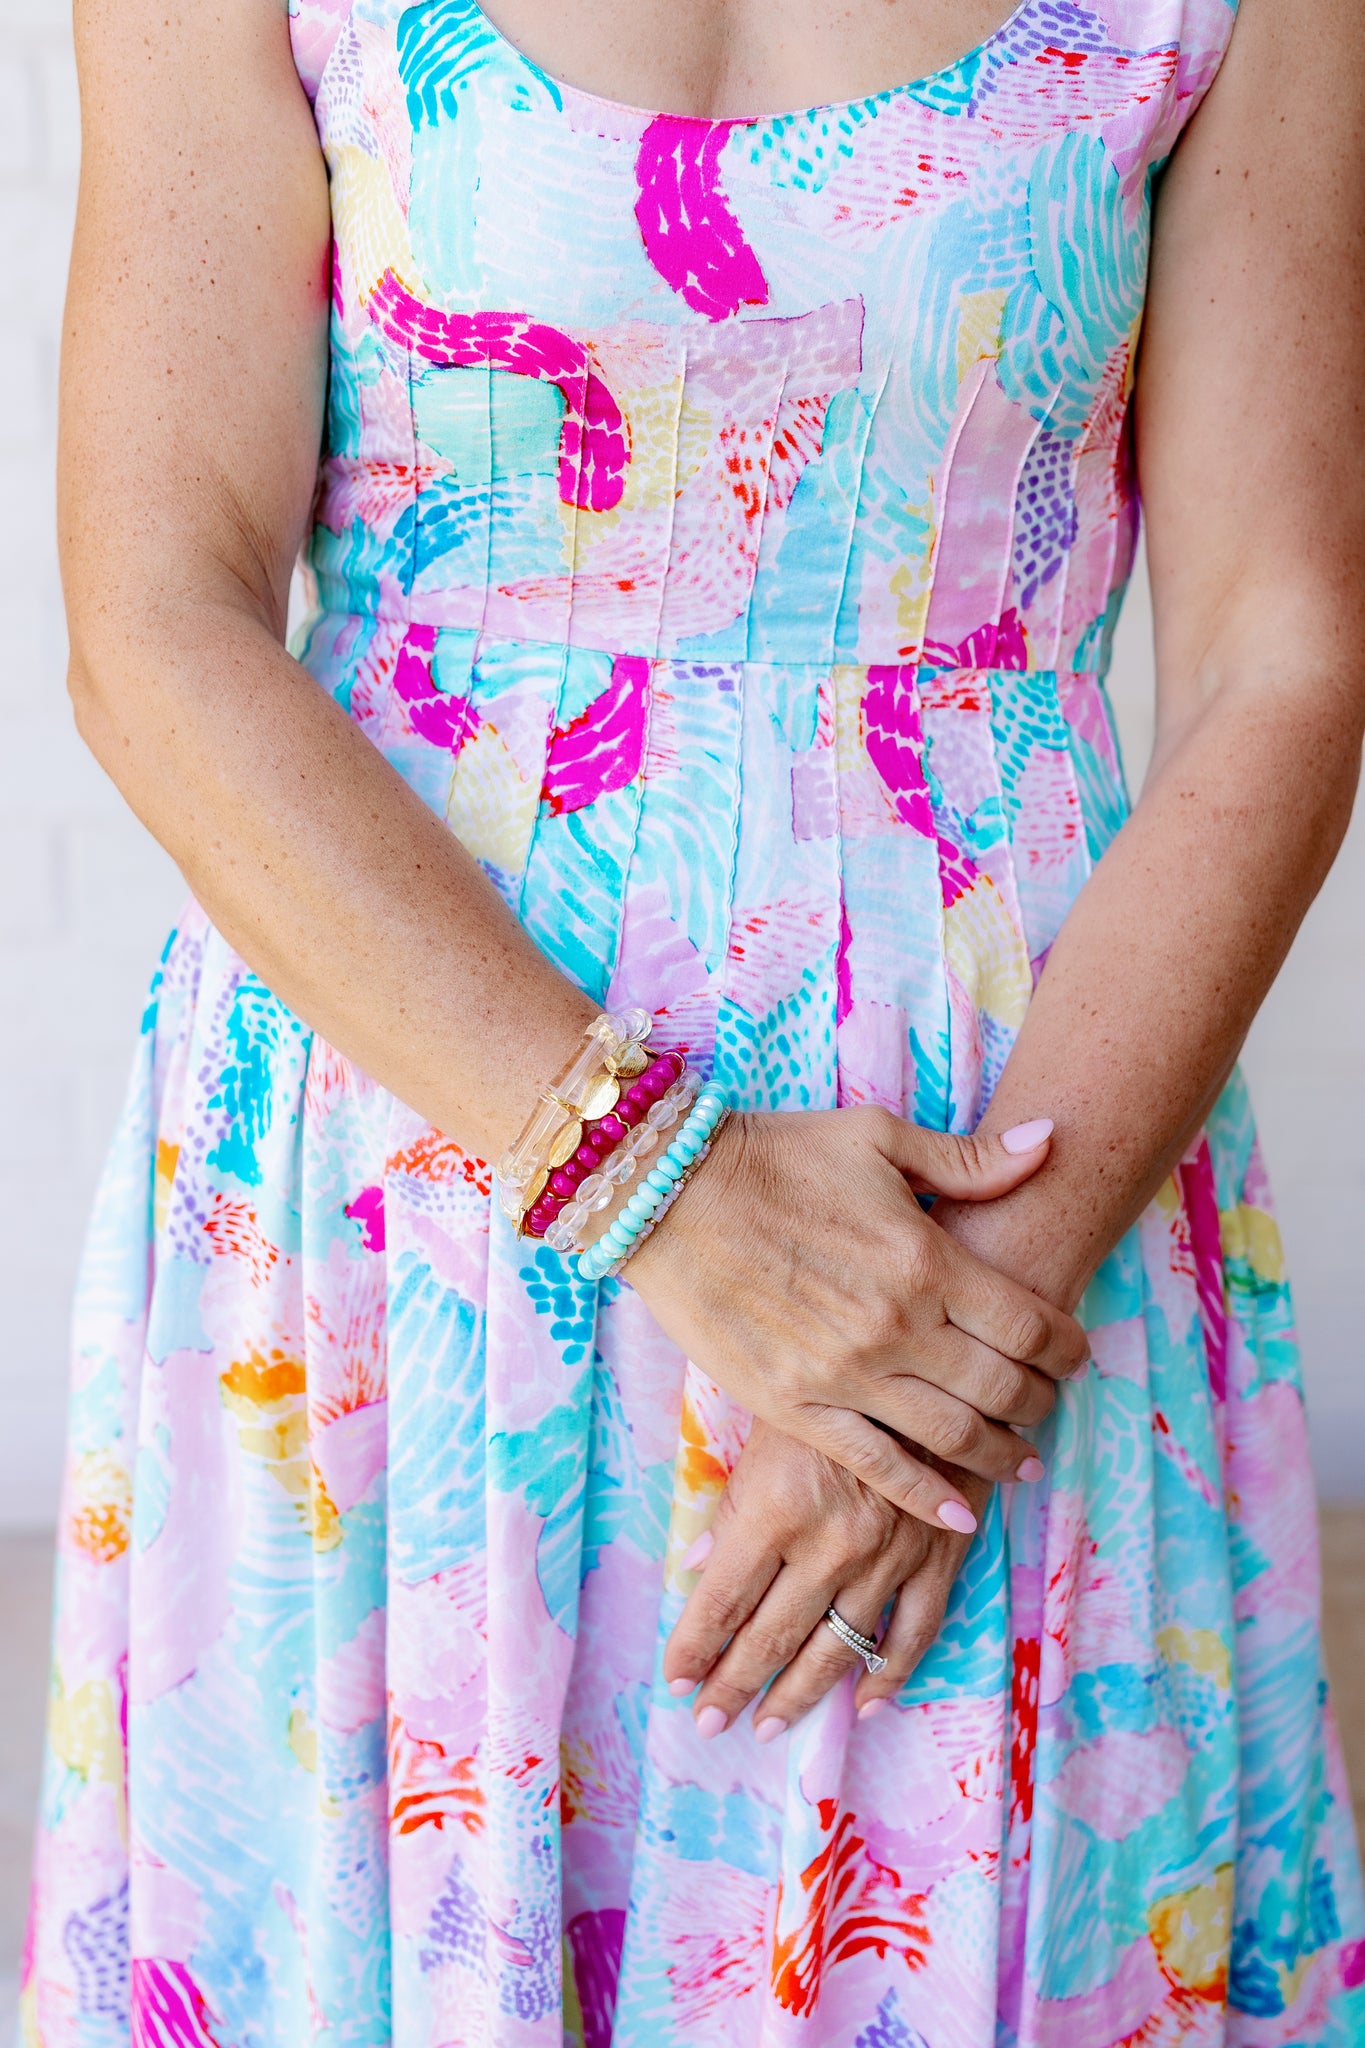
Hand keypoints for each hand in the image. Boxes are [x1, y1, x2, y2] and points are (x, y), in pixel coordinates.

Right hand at [627, 1105, 1086, 1531]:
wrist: (669, 1193)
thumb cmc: (776, 1156)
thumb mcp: (878, 1137)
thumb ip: (968, 1159)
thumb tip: (1052, 1139)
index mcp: (927, 1258)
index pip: (1029, 1323)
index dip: (1066, 1346)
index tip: (1074, 1354)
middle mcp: (899, 1325)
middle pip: (1002, 1387)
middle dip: (1040, 1402)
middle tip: (1049, 1404)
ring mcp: (847, 1374)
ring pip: (952, 1436)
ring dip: (1001, 1454)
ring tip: (1021, 1459)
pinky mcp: (796, 1406)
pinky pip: (877, 1466)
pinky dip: (927, 1498)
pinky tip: (959, 1513)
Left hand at [663, 1419, 984, 1736]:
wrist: (934, 1370)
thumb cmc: (835, 1390)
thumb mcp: (768, 1431)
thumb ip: (733, 1504)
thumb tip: (696, 1567)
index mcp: (778, 1510)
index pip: (723, 1600)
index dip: (695, 1647)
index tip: (675, 1679)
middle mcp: (830, 1545)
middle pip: (771, 1637)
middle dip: (732, 1687)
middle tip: (707, 1723)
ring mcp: (888, 1559)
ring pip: (837, 1651)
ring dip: (796, 1696)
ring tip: (764, 1728)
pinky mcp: (937, 1560)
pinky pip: (914, 1635)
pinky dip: (888, 1677)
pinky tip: (862, 1706)